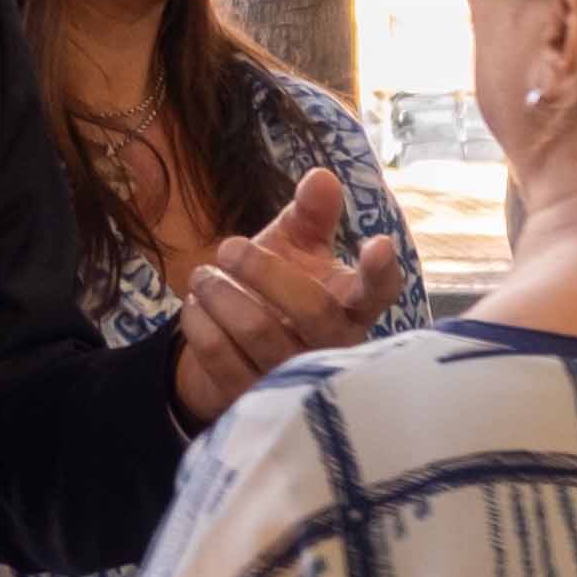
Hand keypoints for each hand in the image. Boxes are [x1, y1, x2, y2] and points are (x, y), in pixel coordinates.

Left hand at [176, 169, 403, 425]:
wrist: (236, 352)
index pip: (379, 292)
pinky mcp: (254, 400)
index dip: (380, 272)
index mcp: (353, 307)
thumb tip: (321, 176)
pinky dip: (200, 323)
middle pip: (310, 309)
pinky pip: (221, 357)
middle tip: (227, 247)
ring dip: (222, 295)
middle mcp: (334, 348)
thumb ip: (310, 214)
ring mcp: (296, 380)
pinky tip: (195, 306)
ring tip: (201, 276)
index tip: (377, 244)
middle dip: (262, 270)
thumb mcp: (295, 248)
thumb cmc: (278, 292)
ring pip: (259, 333)